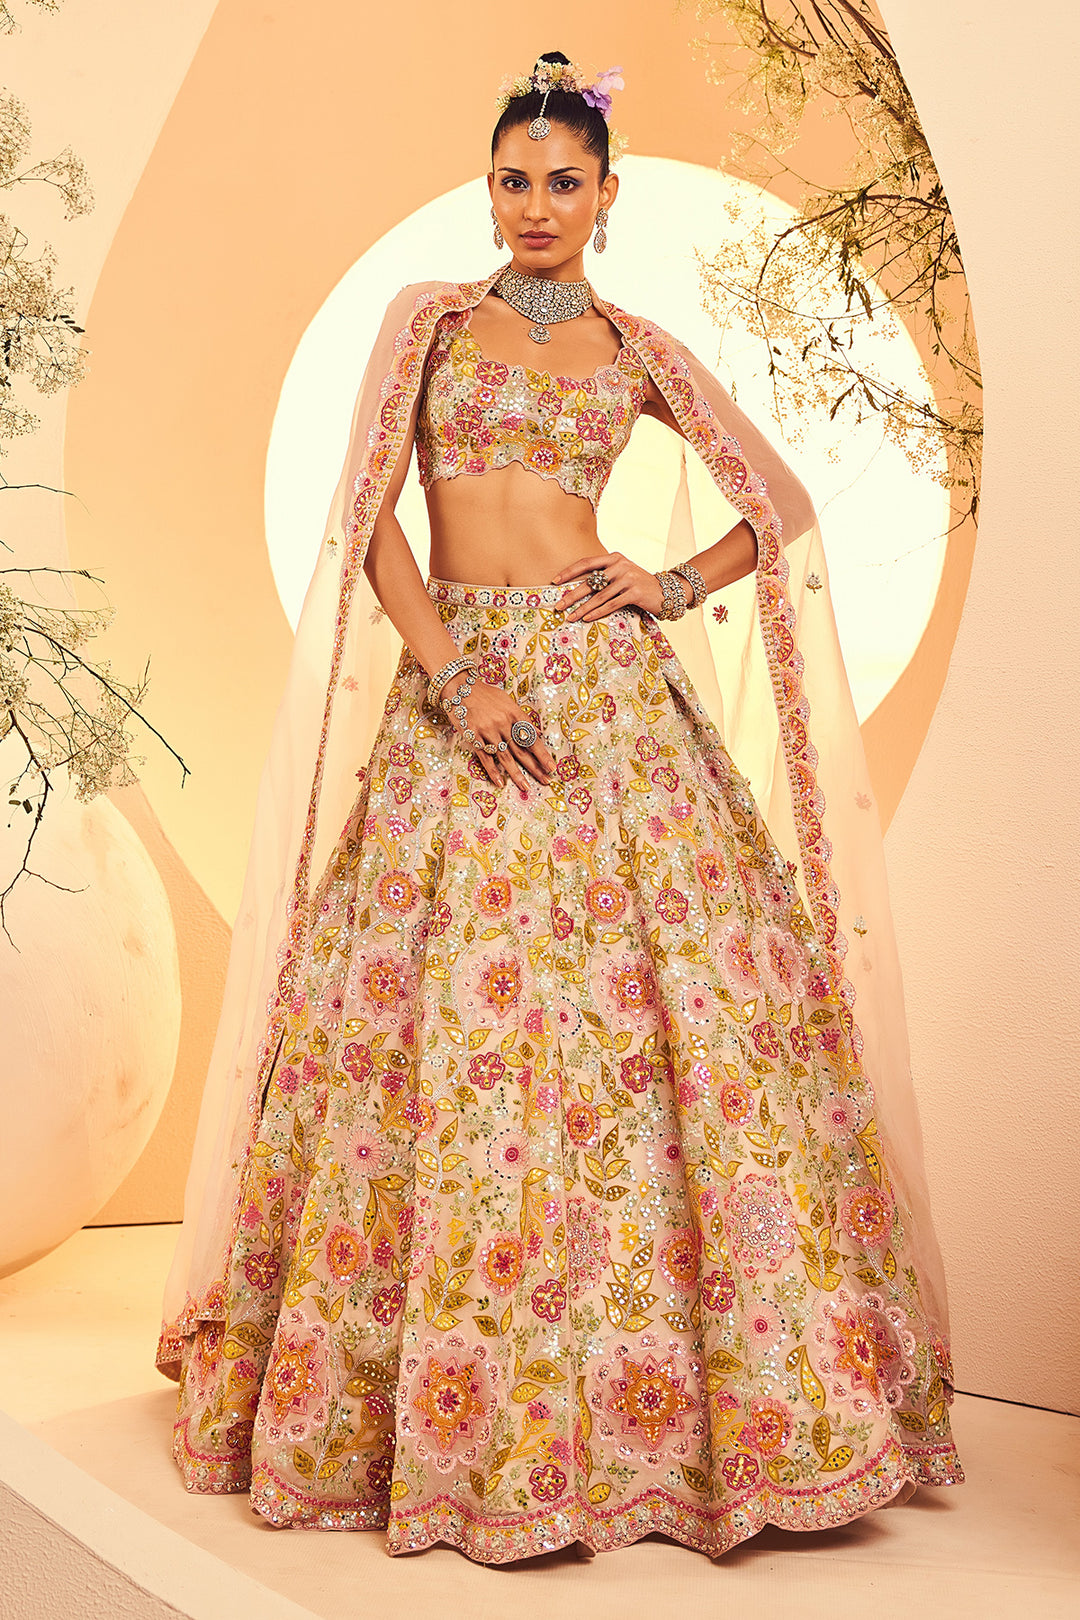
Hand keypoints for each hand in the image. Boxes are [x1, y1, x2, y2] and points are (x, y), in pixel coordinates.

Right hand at [441, 674, 556, 792]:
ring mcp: (488, 731)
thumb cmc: (485, 694)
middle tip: (546, 781)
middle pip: (522, 750)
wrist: (459, 687)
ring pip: (505, 757)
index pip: (532, 738)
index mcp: (514, 713)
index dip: (543, 754)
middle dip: (535, 767)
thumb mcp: (507, 701)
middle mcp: (503, 723)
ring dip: (517, 774)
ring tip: (526, 787)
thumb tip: (537, 733)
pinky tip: (501, 782)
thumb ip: (522, 718)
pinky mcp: (474, 737)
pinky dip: (493, 771)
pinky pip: (485, 757)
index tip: (552, 767)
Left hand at [552, 552, 685, 620]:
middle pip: (590, 581)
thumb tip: (576, 587)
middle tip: (558, 605)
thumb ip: (604, 575)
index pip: (586, 563)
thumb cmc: (638, 584)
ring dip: (582, 608)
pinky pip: (611, 604)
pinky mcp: (635, 593)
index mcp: (614, 557)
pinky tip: (587, 619)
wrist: (665, 591)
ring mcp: (628, 578)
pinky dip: (597, 612)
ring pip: (599, 596)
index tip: (555, 581)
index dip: (569, 572)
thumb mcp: (621, 574)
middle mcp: (620, 565)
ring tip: (570, 616)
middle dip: (571, 595)